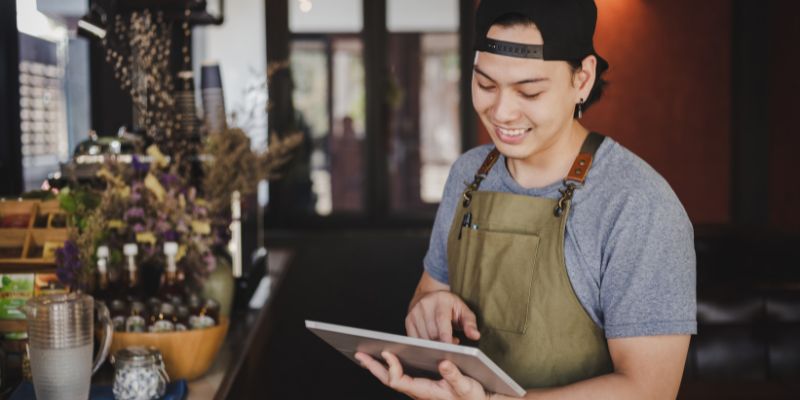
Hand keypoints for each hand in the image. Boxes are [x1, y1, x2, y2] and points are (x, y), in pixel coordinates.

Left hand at [355, 351, 489, 399]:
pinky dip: (390, 367)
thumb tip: (443, 363)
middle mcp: (417, 391)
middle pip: (389, 379)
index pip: (398, 381)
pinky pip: (400, 376)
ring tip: (365, 355)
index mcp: (425, 391)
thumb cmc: (472, 396)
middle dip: (373, 367)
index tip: (387, 353)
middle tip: (359, 354)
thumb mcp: (466, 386)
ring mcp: (417, 388)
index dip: (390, 368)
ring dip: (378, 367)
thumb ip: (454, 376)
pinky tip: (386, 359)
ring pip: (393, 378)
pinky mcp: (421, 385)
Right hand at [406, 291, 480, 343]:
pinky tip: (432, 341)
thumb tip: (475, 336)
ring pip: (423, 337)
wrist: (429, 295)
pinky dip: (424, 345)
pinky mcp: (408, 320)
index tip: (450, 348)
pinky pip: (414, 339)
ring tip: (443, 340)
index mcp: (441, 300)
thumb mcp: (463, 310)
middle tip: (452, 343)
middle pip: (432, 332)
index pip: (442, 320)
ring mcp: (414, 312)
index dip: (445, 335)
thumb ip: (470, 323)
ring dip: (433, 345)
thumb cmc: (449, 306)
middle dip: (442, 343)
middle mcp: (425, 305)